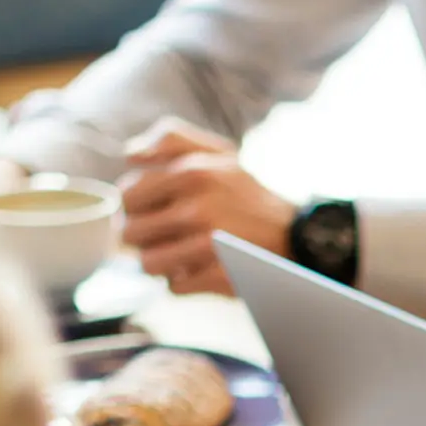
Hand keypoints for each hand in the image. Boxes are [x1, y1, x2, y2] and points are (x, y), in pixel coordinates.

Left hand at [119, 120, 288, 294]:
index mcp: (191, 171)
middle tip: (168, 235)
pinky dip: (185, 282)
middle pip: (131, 233)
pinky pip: (175, 287)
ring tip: (181, 254)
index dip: (136, 208)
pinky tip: (201, 269)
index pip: (127, 196)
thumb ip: (172, 139)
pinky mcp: (219, 276)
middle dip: (145, 237)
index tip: (154, 211)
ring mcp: (208, 244)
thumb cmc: (248, 194)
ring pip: (148, 264)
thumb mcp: (218, 152)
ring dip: (162, 263)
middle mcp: (198, 207)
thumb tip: (129, 154)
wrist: (298, 234)